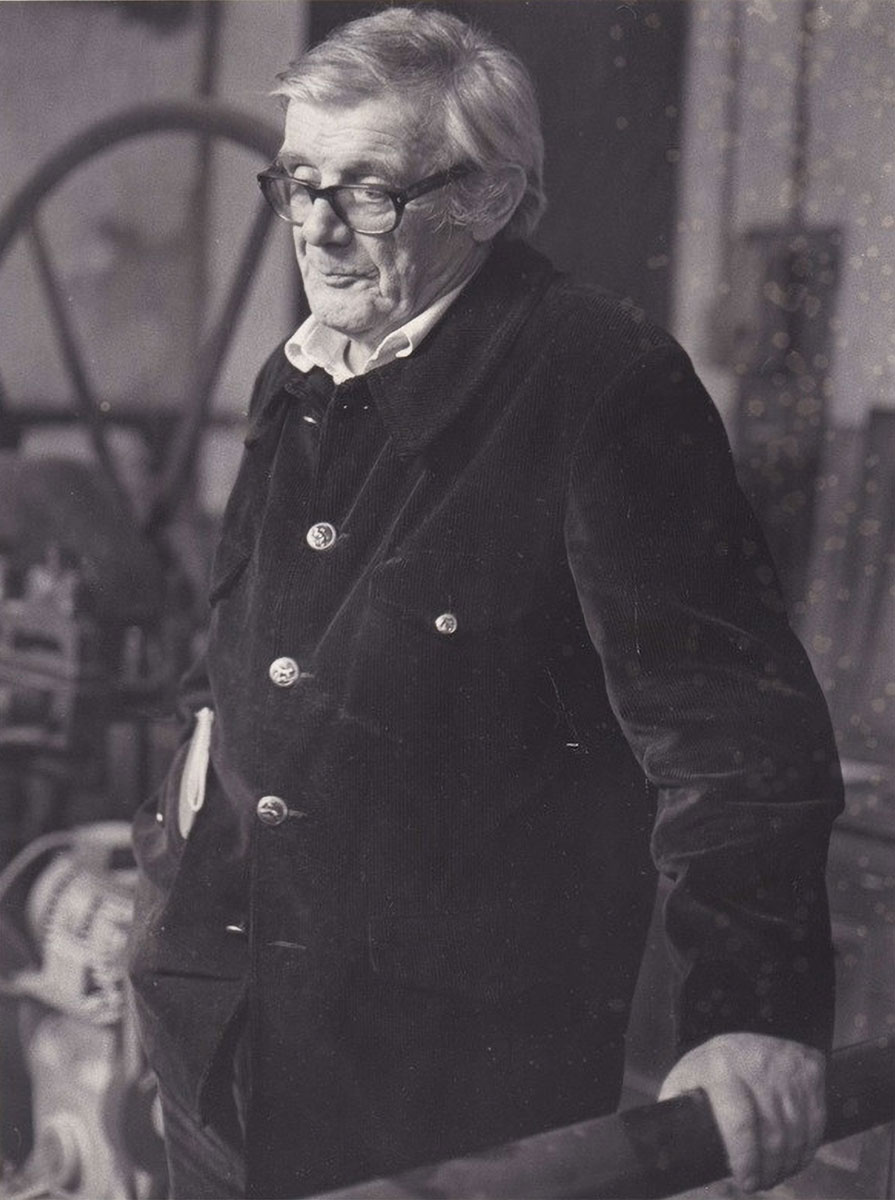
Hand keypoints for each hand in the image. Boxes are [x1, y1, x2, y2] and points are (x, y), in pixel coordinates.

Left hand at [658, 1032, 825, 1192]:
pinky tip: (794, 1157)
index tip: (744, 1182)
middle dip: (769, 1169)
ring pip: (797, 1131)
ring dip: (789, 1163)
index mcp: (720, 1066)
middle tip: (760, 1183)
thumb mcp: (686, 1079)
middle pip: (773, 1132)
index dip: (745, 1160)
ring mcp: (787, 1064)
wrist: (748, 1023)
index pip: (739, 1122)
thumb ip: (676, 1110)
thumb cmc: (712, 1066)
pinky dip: (808, 1147)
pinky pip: (817, 1120)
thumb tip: (669, 1146)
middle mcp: (756, 1061)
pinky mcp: (810, 1068)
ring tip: (775, 1174)